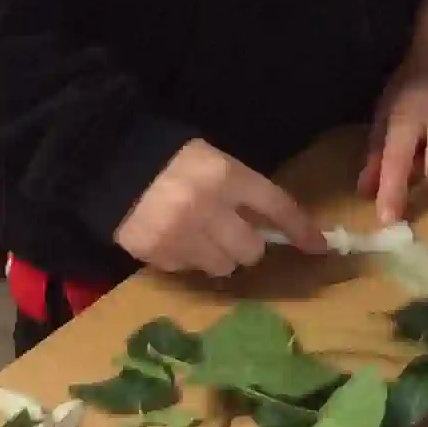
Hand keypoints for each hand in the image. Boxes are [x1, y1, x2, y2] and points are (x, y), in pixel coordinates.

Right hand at [115, 140, 325, 278]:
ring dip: (217, 255)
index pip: (277, 207)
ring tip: (197, 236)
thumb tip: (271, 225)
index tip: (318, 247)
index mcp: (227, 176)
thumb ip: (241, 190)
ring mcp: (181, 234)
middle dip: (246, 245)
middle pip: (252, 250)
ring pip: (222, 266)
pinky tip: (171, 237)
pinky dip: (185, 258)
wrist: (109, 161)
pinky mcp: (156, 253)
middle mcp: (209, 208)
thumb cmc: (169, 157)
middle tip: (231, 233)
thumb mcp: (213, 159)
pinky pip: (187, 269)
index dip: (301, 229)